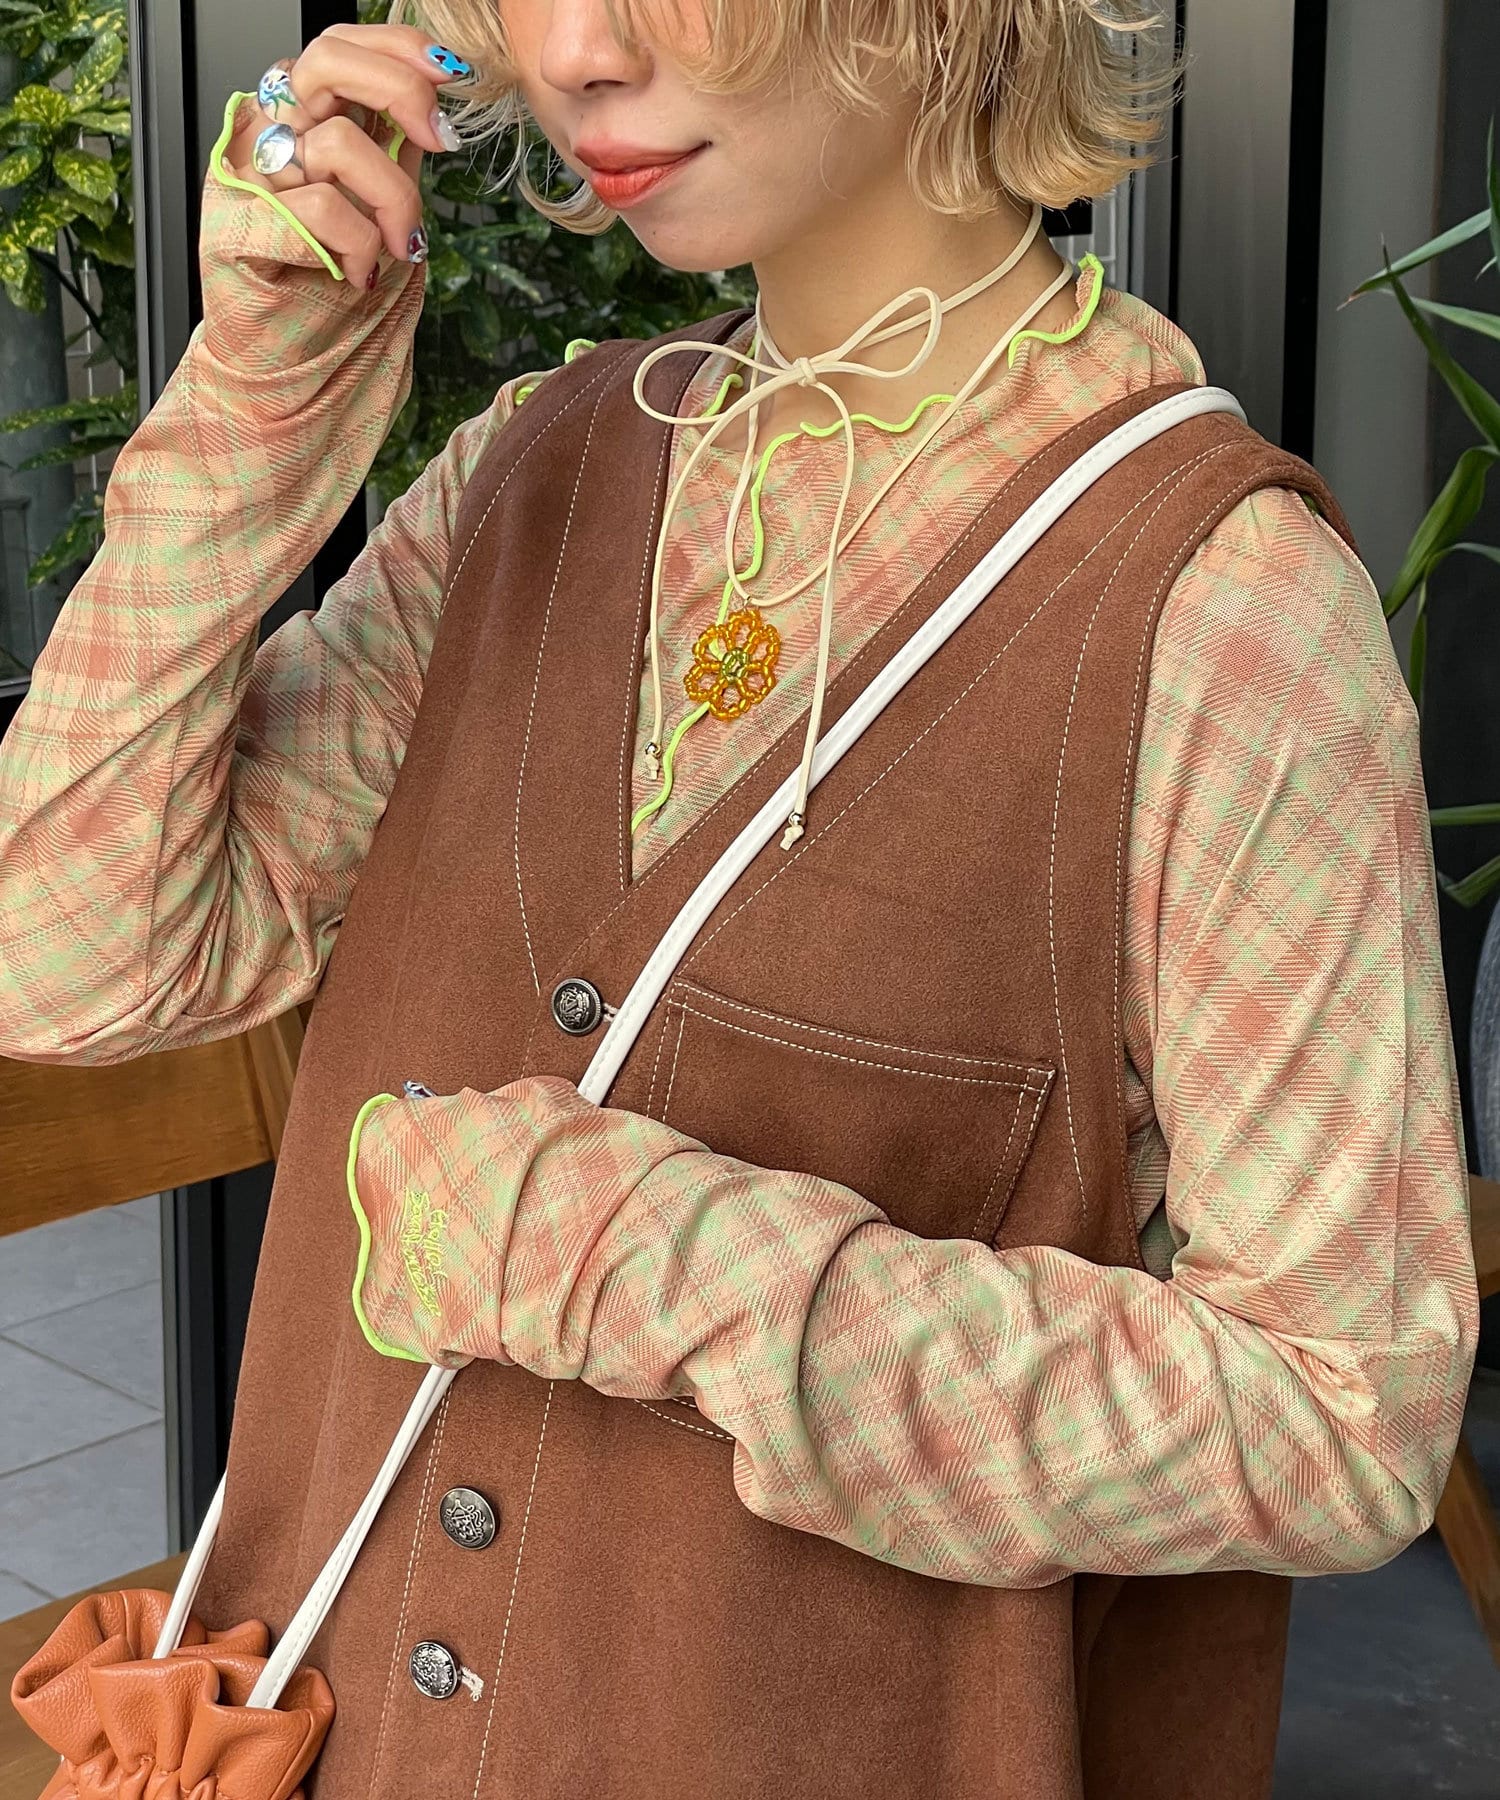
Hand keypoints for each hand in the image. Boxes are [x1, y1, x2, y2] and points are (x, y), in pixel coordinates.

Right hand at [222, 23, 474, 286]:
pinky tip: (359, 273)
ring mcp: (246, 177)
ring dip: (393, 199)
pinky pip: (324, 209)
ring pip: (338, 142)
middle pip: (326, 62)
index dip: (396, 48)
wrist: (282, 360)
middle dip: (400, 92)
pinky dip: (360, 245)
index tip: (449, 75)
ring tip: (396, 245)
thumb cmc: (325, 283)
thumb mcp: (372, 201)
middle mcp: (263, 133)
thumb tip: (436, 110)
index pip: (337, 45)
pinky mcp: (236, 224)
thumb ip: (391, 149)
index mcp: (294, 119)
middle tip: (438, 139)